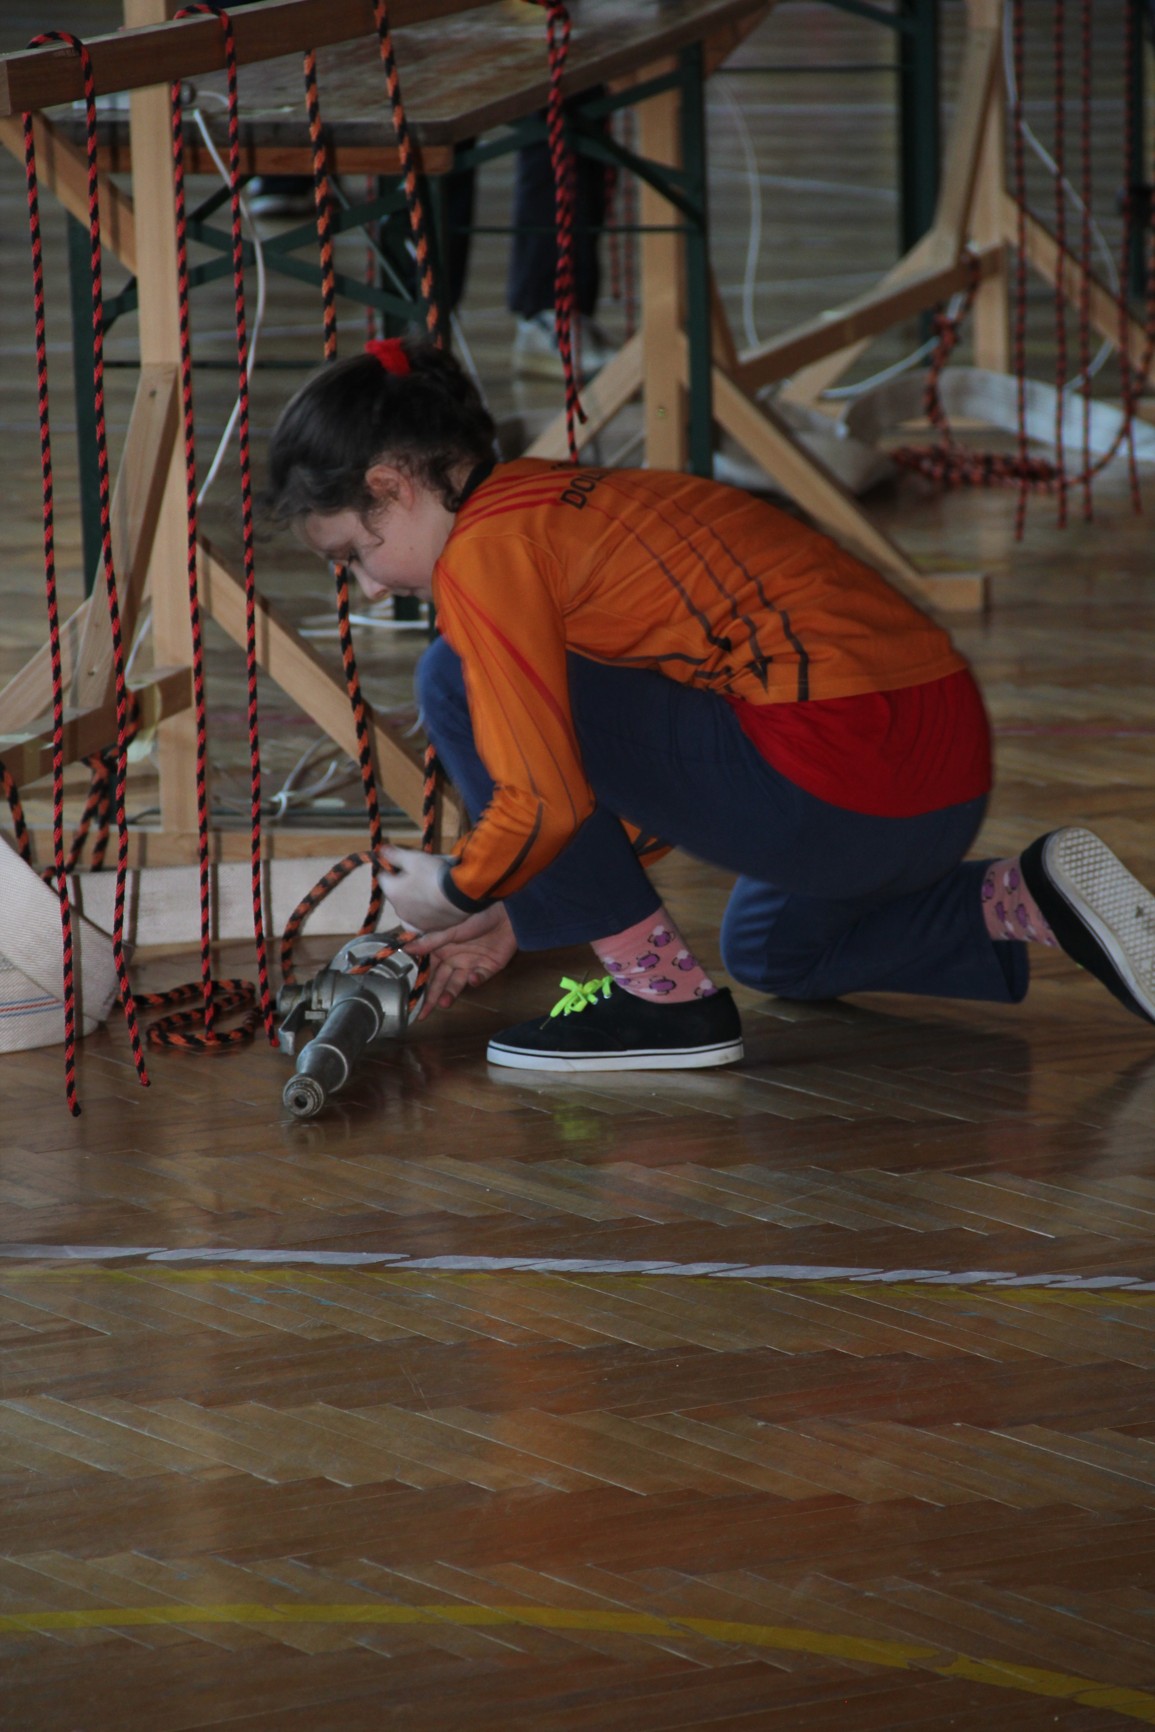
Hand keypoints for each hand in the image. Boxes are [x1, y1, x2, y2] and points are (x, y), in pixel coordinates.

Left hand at [377, 844, 464, 932]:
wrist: (459, 895)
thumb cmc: (433, 875)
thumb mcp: (413, 859)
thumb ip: (395, 855)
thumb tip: (381, 851)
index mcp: (392, 891)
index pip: (383, 878)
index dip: (393, 870)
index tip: (405, 865)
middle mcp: (398, 910)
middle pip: (395, 894)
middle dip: (403, 887)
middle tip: (420, 878)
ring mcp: (412, 921)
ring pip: (406, 910)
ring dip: (412, 902)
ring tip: (427, 894)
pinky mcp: (426, 929)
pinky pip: (417, 924)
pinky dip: (420, 917)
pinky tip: (428, 911)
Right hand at [405, 902, 516, 1019]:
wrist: (505, 913)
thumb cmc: (474, 916)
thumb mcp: (449, 929)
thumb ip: (430, 942)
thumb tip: (405, 949)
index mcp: (442, 950)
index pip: (428, 971)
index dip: (420, 985)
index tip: (410, 1000)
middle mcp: (454, 959)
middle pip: (441, 982)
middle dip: (432, 997)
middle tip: (424, 1014)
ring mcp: (471, 964)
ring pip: (458, 983)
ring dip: (450, 993)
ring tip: (444, 1003)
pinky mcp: (488, 967)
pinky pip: (480, 978)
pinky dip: (476, 980)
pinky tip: (472, 978)